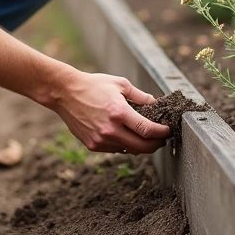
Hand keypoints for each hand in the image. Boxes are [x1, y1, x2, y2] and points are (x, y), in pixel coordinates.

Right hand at [48, 69, 170, 153]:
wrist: (65, 93)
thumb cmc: (94, 85)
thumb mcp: (120, 84)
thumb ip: (140, 96)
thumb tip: (156, 104)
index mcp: (119, 112)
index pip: (147, 130)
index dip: (162, 133)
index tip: (168, 130)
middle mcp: (110, 129)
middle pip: (142, 147)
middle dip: (156, 144)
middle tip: (162, 138)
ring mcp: (101, 140)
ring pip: (130, 150)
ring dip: (141, 145)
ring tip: (146, 136)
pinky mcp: (93, 145)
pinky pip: (116, 150)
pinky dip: (125, 145)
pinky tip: (127, 135)